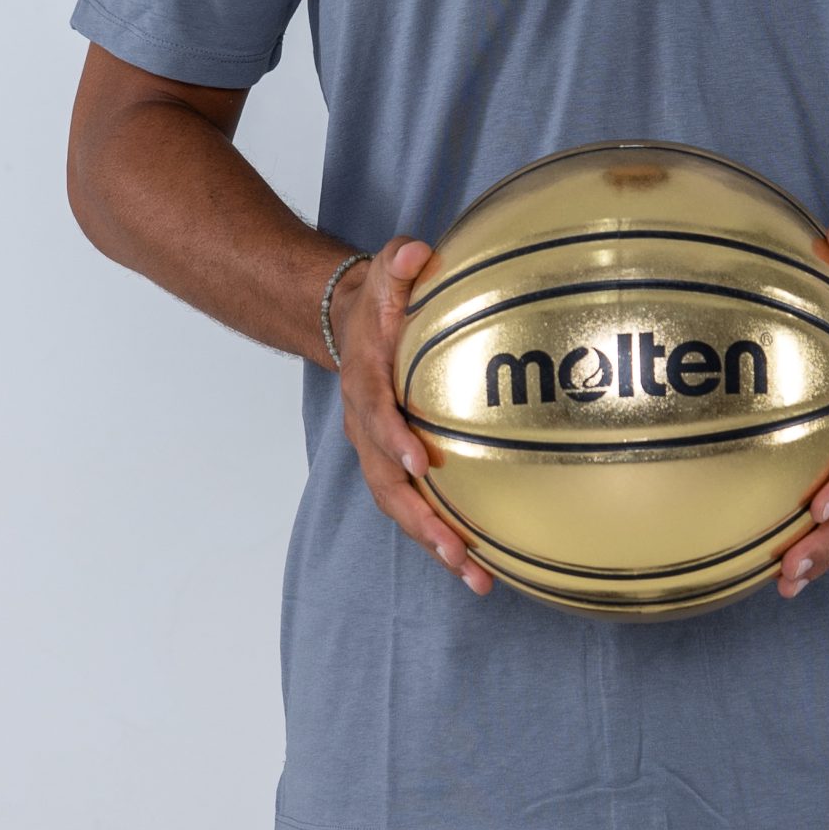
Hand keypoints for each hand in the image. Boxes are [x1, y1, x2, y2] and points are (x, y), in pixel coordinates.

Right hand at [332, 237, 492, 596]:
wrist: (347, 326)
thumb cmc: (378, 302)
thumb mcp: (385, 271)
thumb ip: (399, 262)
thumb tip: (418, 250)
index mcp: (366, 383)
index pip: (376, 414)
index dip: (394, 439)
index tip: (420, 462)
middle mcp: (366, 427)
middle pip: (387, 483)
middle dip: (420, 519)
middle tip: (456, 550)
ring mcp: (378, 452)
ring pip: (401, 507)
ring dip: (435, 544)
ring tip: (477, 579)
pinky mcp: (396, 466)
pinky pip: (416, 507)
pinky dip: (442, 539)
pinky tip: (481, 568)